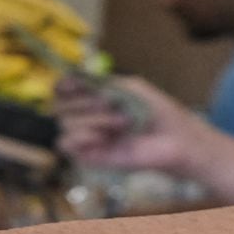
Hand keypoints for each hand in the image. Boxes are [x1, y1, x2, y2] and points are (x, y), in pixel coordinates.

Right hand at [53, 75, 204, 173]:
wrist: (174, 140)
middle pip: (59, 105)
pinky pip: (65, 143)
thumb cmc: (157, 112)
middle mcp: (85, 117)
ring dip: (94, 119)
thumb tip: (70, 77)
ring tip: (121, 124)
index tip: (73, 84)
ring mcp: (85, 137)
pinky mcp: (87, 156)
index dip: (63, 86)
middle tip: (110, 103)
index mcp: (93, 98)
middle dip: (84, 102)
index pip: (61, 90)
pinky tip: (102, 138)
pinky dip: (82, 136)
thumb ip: (100, 81)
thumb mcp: (130, 87)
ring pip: (65, 123)